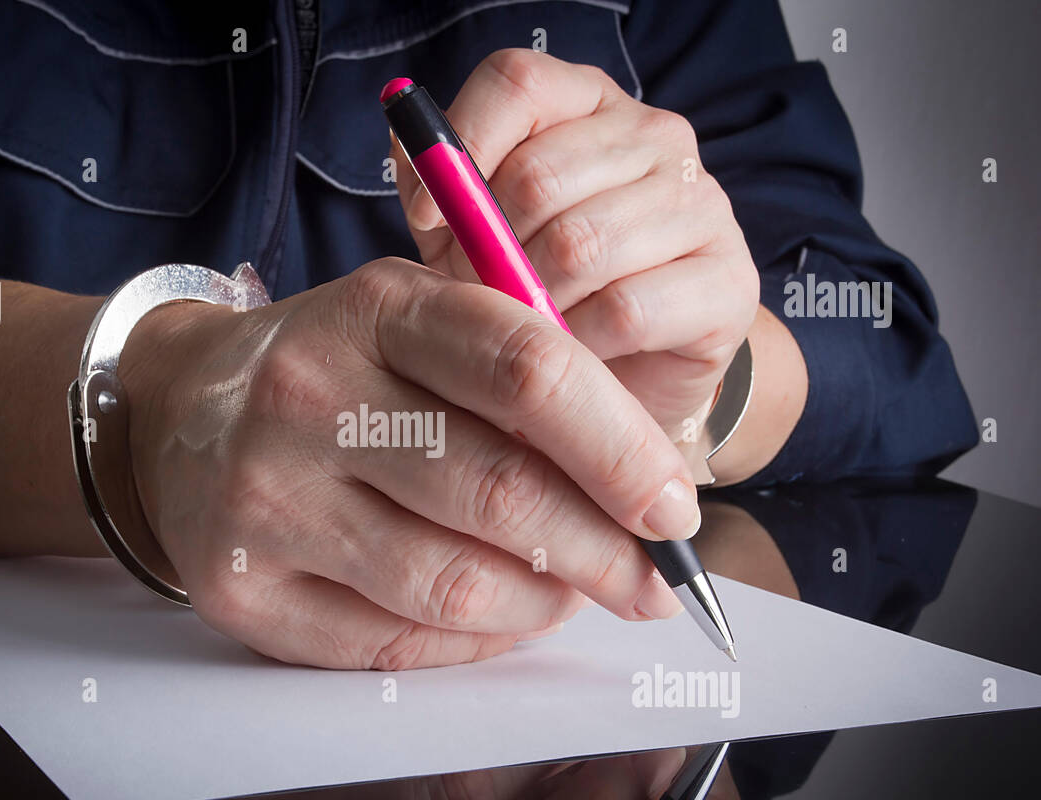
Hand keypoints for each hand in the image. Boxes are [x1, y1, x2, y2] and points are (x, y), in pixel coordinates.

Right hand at [119, 258, 704, 668]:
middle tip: (651, 583)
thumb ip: (527, 379)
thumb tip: (646, 490)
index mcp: (376, 308)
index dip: (621, 448)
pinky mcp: (238, 584)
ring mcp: (264, 494)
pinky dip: (472, 641)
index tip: (675, 509)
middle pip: (500, 490)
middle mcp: (308, 394)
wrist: (182, 412)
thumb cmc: (338, 371)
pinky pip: (392, 640)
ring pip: (453, 582)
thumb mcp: (419, 326)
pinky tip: (494, 615)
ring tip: (568, 592)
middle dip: (604, 552)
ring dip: (542, 603)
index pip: (527, 371)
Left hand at [390, 49, 760, 441]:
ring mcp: (701, 202)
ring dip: (534, 303)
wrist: (633, 379)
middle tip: (481, 299)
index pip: (517, 82)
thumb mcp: (475, 237)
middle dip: (490, 253)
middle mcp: (654, 136)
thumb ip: (441, 191)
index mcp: (585, 104)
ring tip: (527, 327)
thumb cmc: (545, 293)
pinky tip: (574, 353)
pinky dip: (581, 342)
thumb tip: (408, 144)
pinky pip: (626, 308)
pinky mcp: (728, 278)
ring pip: (581, 245)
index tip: (427, 218)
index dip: (460, 146)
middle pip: (539, 174)